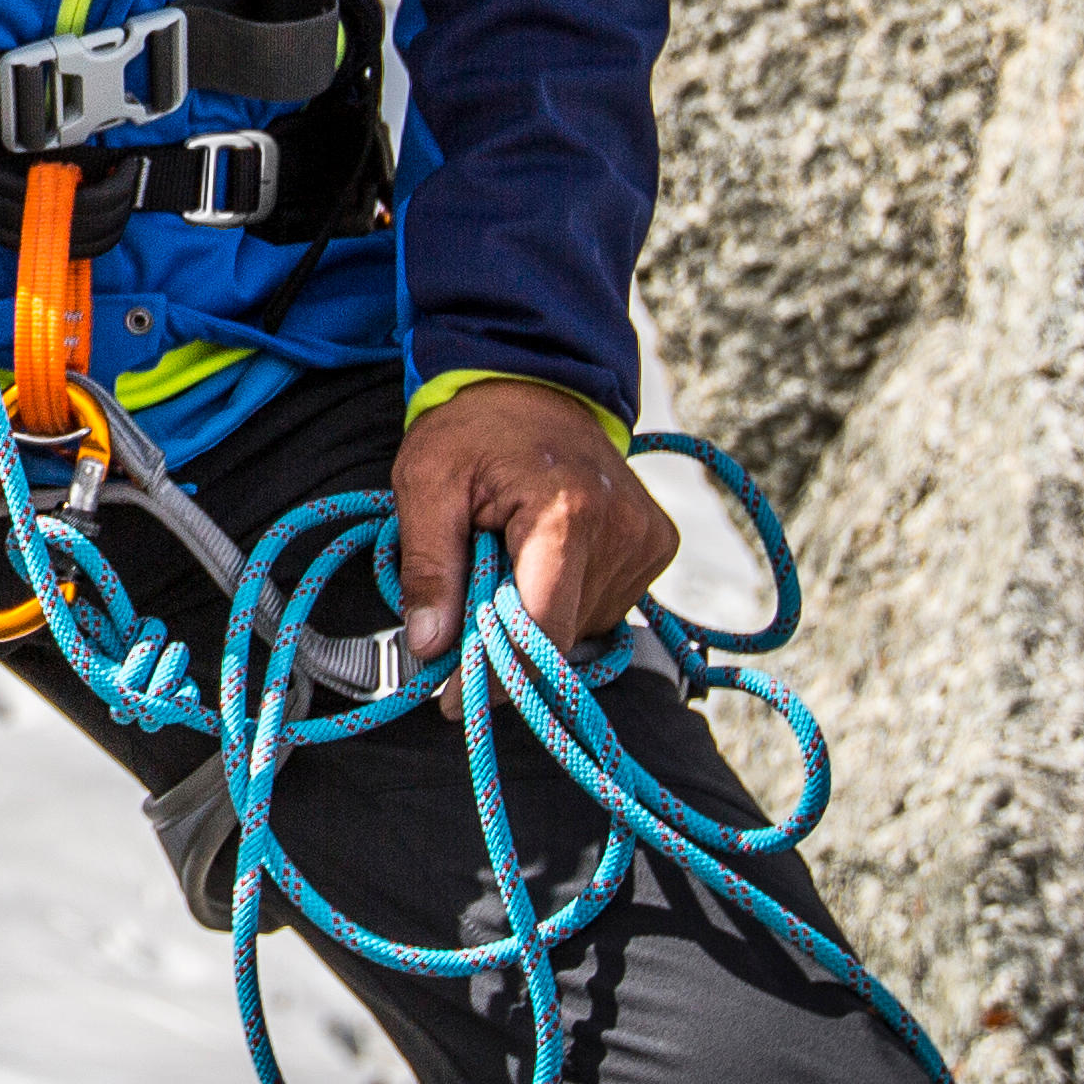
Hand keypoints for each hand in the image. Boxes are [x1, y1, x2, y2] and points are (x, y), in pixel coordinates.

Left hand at [389, 383, 677, 665]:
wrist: (536, 382)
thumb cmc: (472, 430)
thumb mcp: (426, 484)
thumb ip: (428, 567)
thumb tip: (428, 647)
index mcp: (566, 514)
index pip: (541, 630)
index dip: (496, 675)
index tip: (452, 701)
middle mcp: (621, 531)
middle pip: (560, 635)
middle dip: (506, 640)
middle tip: (461, 615)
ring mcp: (647, 541)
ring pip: (581, 627)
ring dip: (536, 617)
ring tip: (504, 564)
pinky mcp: (658, 545)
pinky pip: (603, 606)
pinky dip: (564, 599)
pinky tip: (541, 560)